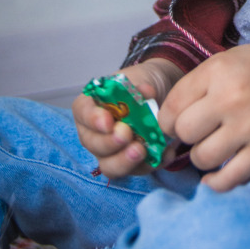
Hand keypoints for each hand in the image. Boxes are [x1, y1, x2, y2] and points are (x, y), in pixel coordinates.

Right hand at [73, 58, 182, 177]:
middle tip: (127, 135)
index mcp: (91, 106)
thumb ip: (139, 87)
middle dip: (110, 142)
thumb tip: (146, 92)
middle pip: (93, 144)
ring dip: (124, 161)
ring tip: (141, 150)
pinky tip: (166, 154)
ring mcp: (111, 151)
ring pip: (109, 166)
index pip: (83, 112)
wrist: (160, 93)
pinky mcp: (131, 163)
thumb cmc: (141, 85)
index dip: (93, 119)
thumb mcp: (140, 78)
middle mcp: (95, 132)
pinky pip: (137, 170)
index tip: (108, 121)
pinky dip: (151, 164)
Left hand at [158, 41, 249, 192]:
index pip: (172, 107)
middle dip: (185, 137)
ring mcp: (249, 126)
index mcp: (217, 71)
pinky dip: (216, 183)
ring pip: (202, 158)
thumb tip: (167, 120)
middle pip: (185, 133)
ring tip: (213, 146)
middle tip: (197, 132)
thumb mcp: (226, 61)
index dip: (168, 120)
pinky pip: (229, 178)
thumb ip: (197, 86)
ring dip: (202, 157)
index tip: (176, 122)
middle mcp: (231, 98)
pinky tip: (214, 176)